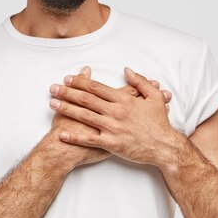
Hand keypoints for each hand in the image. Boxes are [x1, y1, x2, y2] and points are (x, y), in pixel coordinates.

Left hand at [49, 67, 176, 164]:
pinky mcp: (111, 144)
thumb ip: (140, 81)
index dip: (80, 81)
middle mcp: (115, 112)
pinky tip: (61, 133)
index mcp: (124, 100)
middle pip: (86, 99)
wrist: (166, 148)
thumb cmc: (160, 123)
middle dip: (67, 92)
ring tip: (52, 104)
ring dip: (66, 109)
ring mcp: (112, 128)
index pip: (96, 88)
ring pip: (84, 116)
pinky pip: (89, 139)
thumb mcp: (154, 97)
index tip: (68, 78)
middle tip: (53, 88)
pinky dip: (74, 137)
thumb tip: (127, 70)